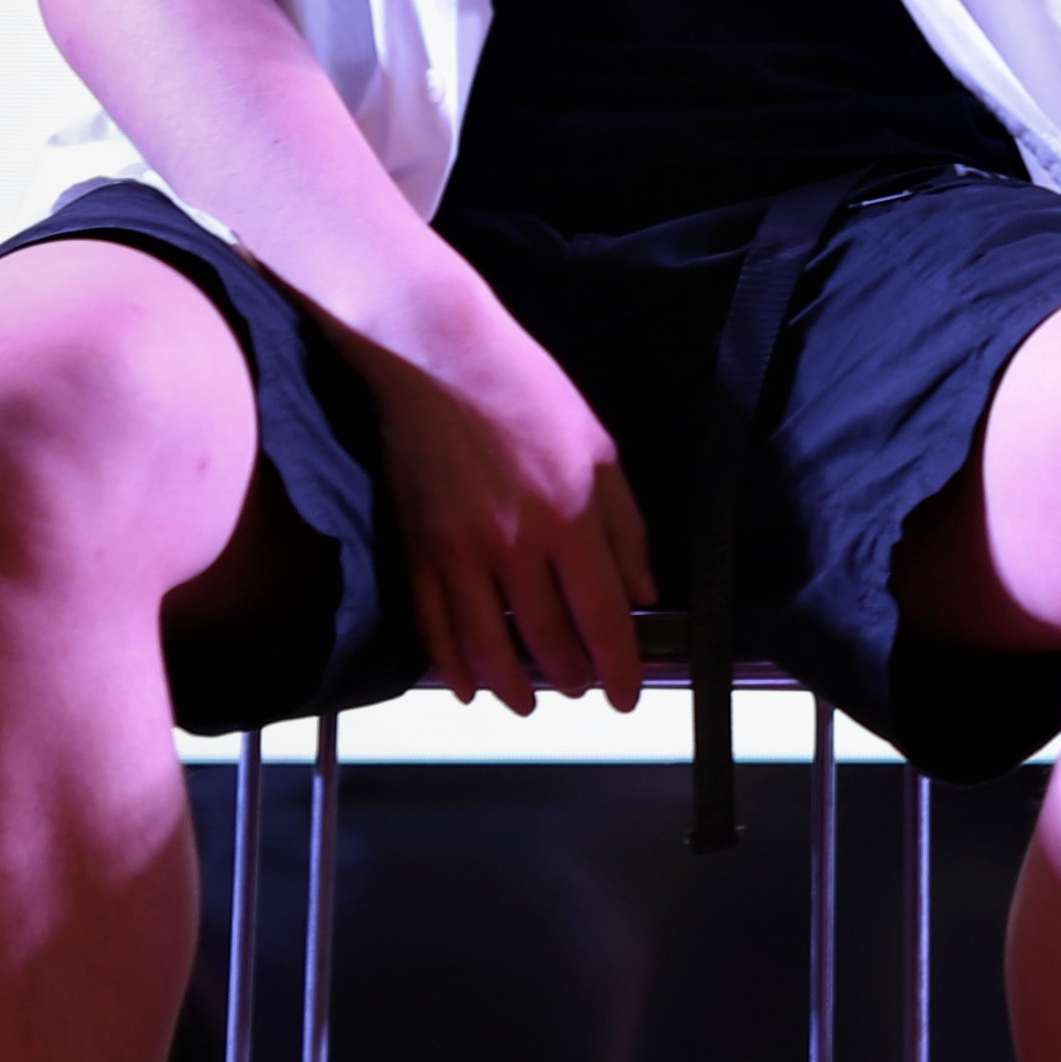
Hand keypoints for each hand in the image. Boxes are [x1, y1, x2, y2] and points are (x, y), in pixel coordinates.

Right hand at [349, 277, 656, 714]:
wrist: (441, 360)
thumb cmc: (527, 392)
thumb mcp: (601, 450)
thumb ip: (626, 529)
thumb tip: (641, 592)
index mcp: (570, 518)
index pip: (602, 619)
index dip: (619, 668)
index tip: (626, 694)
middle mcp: (516, 545)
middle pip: (548, 640)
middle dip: (573, 677)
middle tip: (585, 689)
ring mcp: (461, 552)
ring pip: (488, 646)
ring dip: (513, 686)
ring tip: (529, 701)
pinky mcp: (419, 549)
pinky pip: (435, 624)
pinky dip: (452, 665)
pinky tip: (467, 686)